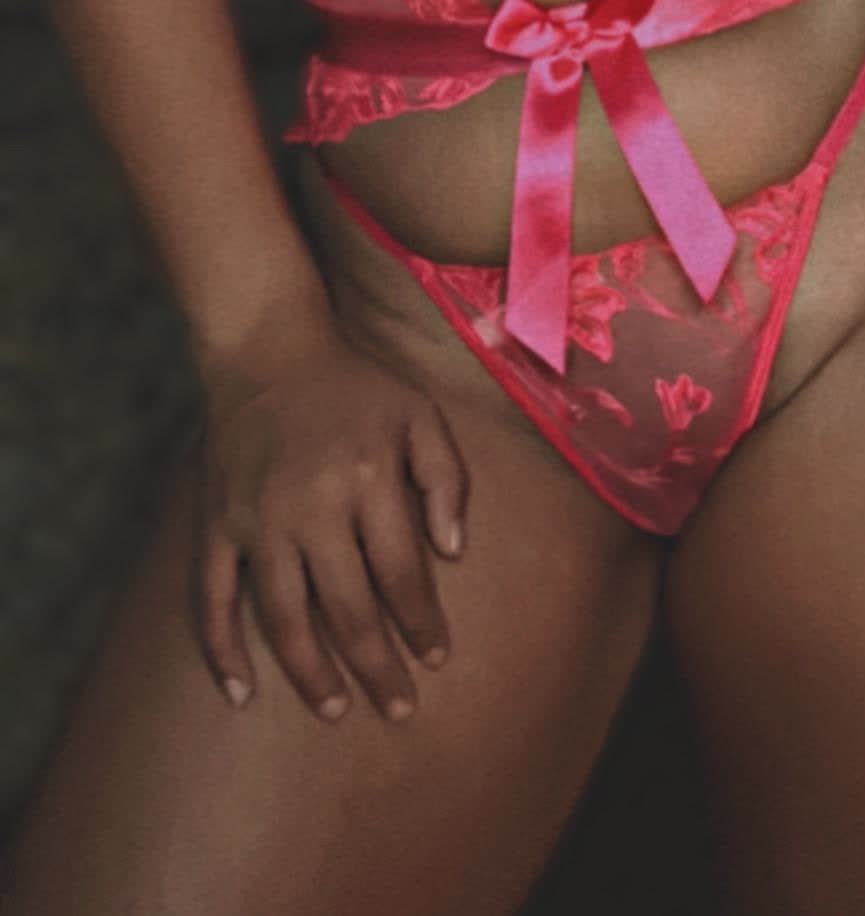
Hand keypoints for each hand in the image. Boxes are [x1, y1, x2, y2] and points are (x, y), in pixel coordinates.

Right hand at [191, 301, 468, 724]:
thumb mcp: (419, 414)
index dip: (422, 624)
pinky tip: (241, 693)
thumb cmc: (355, 388)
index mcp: (367, 478)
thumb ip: (446, 478)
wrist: (268, 349)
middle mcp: (312, 505)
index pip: (403, 573)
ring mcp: (258, 518)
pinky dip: (222, 649)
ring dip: (311, 672)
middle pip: (349, 609)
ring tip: (336, 710)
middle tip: (399, 711)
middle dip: (377, 667)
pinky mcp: (217, 523)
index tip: (436, 660)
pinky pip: (213, 597)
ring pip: (284, 617)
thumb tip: (453, 555)